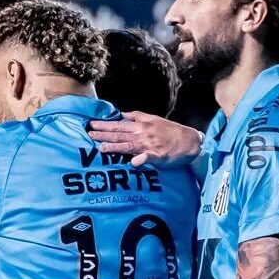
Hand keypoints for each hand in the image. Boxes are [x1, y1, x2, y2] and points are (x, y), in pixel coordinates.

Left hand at [88, 111, 203, 166]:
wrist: (189, 141)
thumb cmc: (170, 131)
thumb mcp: (153, 119)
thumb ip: (136, 117)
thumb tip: (121, 114)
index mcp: (141, 125)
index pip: (119, 124)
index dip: (105, 123)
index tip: (91, 123)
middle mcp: (142, 134)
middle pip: (120, 133)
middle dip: (103, 133)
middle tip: (89, 133)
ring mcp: (149, 145)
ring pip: (129, 145)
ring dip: (115, 146)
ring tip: (102, 148)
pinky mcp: (157, 156)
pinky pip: (148, 158)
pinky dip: (141, 160)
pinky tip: (133, 163)